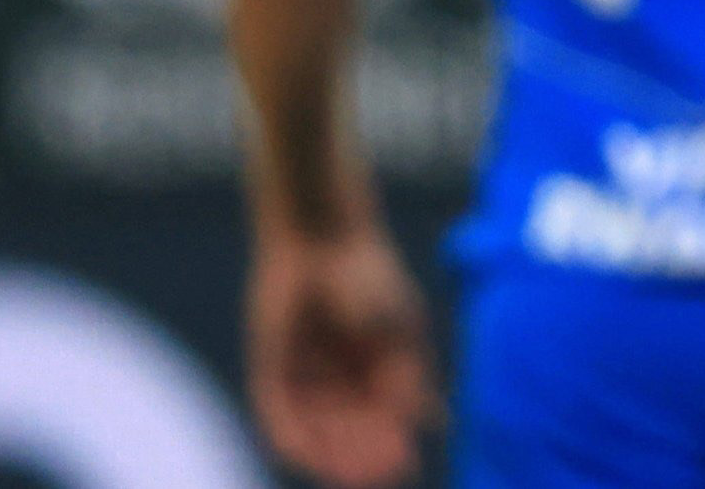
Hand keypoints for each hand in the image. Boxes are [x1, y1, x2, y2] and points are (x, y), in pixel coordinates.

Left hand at [246, 218, 432, 487]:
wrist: (319, 240)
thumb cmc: (368, 276)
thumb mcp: (397, 327)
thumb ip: (408, 374)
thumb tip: (431, 421)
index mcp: (380, 371)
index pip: (387, 420)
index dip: (394, 444)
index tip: (404, 463)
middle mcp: (343, 382)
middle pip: (353, 432)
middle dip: (363, 456)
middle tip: (374, 476)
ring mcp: (307, 380)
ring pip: (318, 431)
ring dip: (330, 455)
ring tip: (342, 473)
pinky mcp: (273, 372)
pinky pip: (280, 414)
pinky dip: (293, 437)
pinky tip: (304, 454)